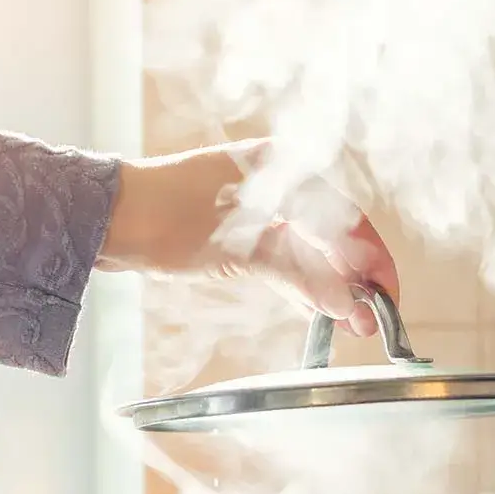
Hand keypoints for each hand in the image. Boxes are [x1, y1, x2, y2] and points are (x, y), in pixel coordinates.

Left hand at [96, 139, 398, 336]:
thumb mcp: (243, 248)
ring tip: (352, 325)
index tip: (386, 297)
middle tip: (371, 321)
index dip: (372, 261)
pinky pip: (287, 261)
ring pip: (312, 253)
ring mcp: (261, 209)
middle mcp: (279, 183)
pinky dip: (304, 286)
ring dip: (332, 288)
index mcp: (284, 169)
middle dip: (355, 281)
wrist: (108, 219)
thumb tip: (347, 306)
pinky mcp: (243, 234)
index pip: (348, 219)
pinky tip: (321, 311)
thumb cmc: (167, 216)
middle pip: (335, 237)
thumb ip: (302, 276)